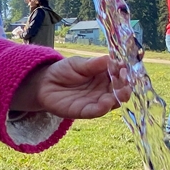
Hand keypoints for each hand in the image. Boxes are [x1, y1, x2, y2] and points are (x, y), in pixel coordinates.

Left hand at [10, 55, 130, 118]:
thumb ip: (94, 64)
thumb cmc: (63, 71)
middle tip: (125, 79)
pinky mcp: (85, 111)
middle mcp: (103, 90)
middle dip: (125, 85)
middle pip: (120, 90)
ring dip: (118, 97)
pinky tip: (107, 102)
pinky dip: (103, 108)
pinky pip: (97, 111)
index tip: (125, 67)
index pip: (120, 75)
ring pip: (112, 102)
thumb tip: (112, 58)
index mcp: (105, 76)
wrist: (44, 83)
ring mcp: (96, 101)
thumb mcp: (78, 64)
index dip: (124, 72)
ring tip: (121, 91)